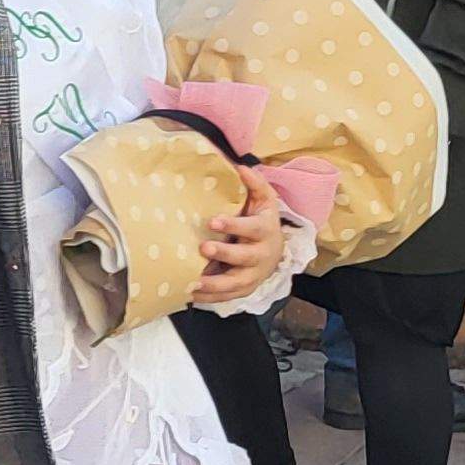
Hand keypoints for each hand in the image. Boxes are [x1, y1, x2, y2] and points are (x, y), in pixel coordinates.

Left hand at [189, 167, 289, 306]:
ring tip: (193, 281)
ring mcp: (253, 276)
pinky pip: (227, 297)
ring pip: (236, 282)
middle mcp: (261, 255)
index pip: (252, 228)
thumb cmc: (261, 220)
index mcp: (265, 231)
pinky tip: (191, 293)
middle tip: (203, 248)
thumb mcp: (264, 200)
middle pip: (244, 257)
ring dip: (215, 283)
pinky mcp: (244, 289)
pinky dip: (210, 297)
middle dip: (224, 254)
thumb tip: (241, 166)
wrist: (274, 250)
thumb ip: (255, 184)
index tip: (213, 221)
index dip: (234, 225)